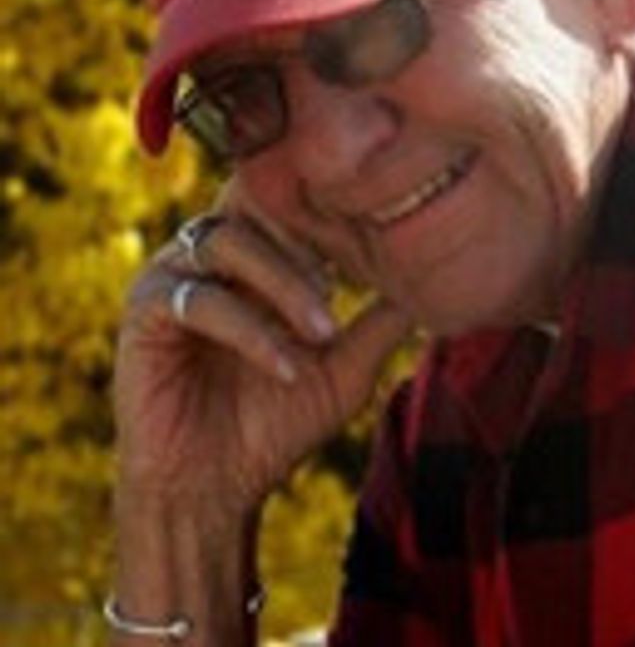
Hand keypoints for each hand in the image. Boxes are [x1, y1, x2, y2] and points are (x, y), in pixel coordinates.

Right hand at [114, 182, 412, 509]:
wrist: (215, 487)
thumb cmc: (279, 419)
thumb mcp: (346, 364)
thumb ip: (382, 319)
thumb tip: (440, 281)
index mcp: (258, 248)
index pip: (293, 196)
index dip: (334, 205)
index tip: (382, 230)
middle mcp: (214, 248)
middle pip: (259, 200)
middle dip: (310, 233)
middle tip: (354, 275)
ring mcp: (175, 273)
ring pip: (230, 242)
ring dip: (285, 284)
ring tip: (324, 331)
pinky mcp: (144, 310)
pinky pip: (200, 301)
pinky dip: (251, 332)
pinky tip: (287, 367)